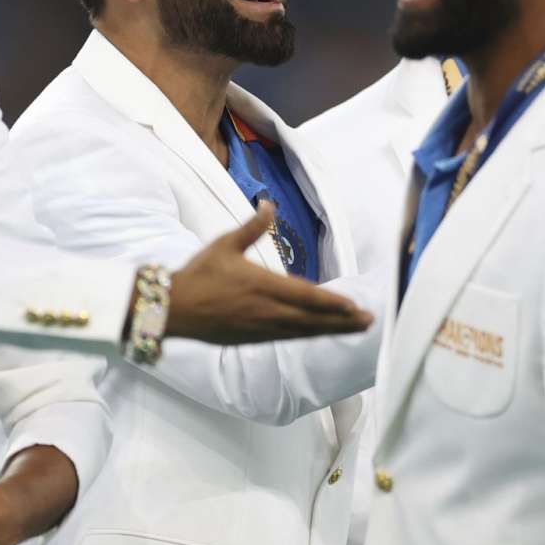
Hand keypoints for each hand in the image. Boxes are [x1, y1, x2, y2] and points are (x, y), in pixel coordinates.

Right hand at [167, 205, 374, 344]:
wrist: (174, 309)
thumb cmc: (199, 274)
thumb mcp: (225, 244)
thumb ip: (252, 227)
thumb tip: (269, 205)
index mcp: (262, 285)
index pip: (306, 297)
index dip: (333, 303)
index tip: (355, 305)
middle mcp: (266, 311)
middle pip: (312, 319)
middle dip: (343, 321)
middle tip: (369, 321)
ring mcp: (260, 328)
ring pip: (304, 332)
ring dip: (331, 330)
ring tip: (355, 328)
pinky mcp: (253, 338)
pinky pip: (288, 338)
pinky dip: (309, 335)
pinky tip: (320, 332)